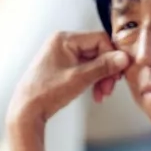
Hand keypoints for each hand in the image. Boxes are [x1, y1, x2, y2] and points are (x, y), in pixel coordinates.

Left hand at [8, 31, 129, 127]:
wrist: (26, 111)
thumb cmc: (45, 93)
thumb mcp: (79, 78)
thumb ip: (103, 66)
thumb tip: (124, 58)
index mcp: (64, 39)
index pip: (99, 39)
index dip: (112, 56)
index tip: (118, 73)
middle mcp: (63, 43)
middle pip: (98, 51)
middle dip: (106, 71)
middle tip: (109, 87)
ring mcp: (63, 55)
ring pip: (93, 62)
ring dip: (101, 78)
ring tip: (102, 94)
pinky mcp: (64, 67)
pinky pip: (86, 69)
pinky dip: (93, 80)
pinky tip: (95, 94)